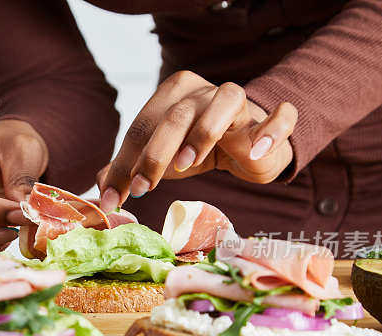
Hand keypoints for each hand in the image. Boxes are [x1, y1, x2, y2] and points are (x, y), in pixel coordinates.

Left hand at [97, 71, 296, 211]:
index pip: (143, 126)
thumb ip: (130, 169)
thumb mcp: (161, 158)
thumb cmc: (198, 149)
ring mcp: (240, 102)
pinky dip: (271, 129)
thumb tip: (101, 191)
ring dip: (204, 131)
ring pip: (224, 102)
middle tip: (143, 186)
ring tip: (187, 163)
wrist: (248, 146)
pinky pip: (280, 115)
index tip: (114, 197)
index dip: (126, 162)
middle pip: (177, 114)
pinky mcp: (270, 119)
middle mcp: (204, 92)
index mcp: (173, 94)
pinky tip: (256, 150)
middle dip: (156, 152)